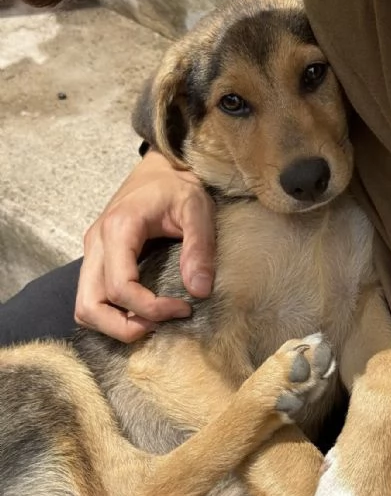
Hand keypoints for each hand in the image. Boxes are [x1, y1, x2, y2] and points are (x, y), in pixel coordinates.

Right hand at [75, 150, 214, 341]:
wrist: (161, 169)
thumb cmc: (178, 187)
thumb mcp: (198, 210)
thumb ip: (200, 248)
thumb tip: (199, 291)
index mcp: (119, 229)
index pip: (121, 288)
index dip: (152, 308)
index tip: (184, 308)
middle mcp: (96, 243)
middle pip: (89, 306)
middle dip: (124, 326)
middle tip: (160, 325)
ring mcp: (92, 252)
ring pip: (84, 307)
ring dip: (113, 324)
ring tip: (150, 321)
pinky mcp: (97, 259)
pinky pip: (91, 298)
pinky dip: (110, 315)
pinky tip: (139, 311)